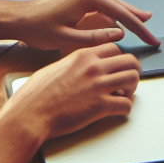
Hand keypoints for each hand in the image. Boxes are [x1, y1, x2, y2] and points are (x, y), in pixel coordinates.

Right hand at [1, 42, 141, 143]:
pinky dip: (127, 108)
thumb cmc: (36, 94)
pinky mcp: (100, 106)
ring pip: (133, 79)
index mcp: (83, 56)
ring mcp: (98, 86)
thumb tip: (81, 68)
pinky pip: (126, 104)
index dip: (120, 58)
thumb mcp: (56, 67)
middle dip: (134, 70)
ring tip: (125, 95)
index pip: (115, 48)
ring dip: (133, 88)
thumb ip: (74, 64)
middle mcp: (94, 67)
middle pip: (130, 61)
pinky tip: (119, 110)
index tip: (119, 66)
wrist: (29, 114)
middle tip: (129, 80)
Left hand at [15, 0, 158, 49]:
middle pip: (120, 4)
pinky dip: (113, 12)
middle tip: (153, 31)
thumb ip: (96, 36)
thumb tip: (120, 33)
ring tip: (143, 23)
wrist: (19, 17)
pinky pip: (102, 2)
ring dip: (126, 14)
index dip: (139, 28)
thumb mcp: (67, 39)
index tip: (151, 38)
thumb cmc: (38, 28)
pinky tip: (120, 20)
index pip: (121, 13)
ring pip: (112, 2)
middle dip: (137, 18)